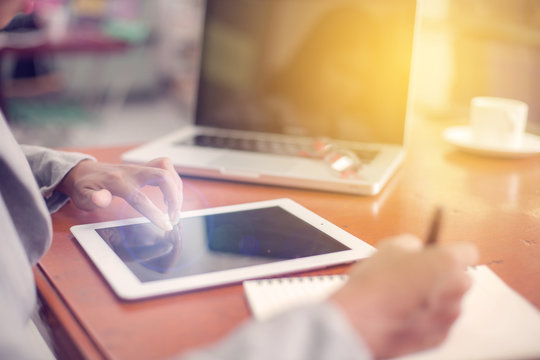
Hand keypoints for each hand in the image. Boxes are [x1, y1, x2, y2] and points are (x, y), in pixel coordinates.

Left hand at [57, 158, 182, 230]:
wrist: (85, 171)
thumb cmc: (85, 186)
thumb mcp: (82, 195)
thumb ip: (93, 198)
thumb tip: (102, 199)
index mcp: (117, 181)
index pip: (140, 198)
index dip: (155, 212)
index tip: (166, 225)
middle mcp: (132, 171)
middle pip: (162, 177)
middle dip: (174, 197)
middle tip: (174, 216)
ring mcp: (140, 167)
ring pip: (167, 171)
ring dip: (176, 190)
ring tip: (174, 209)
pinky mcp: (145, 167)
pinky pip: (166, 168)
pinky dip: (173, 182)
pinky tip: (171, 195)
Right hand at [331, 235, 477, 358]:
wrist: (360, 323)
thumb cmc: (374, 286)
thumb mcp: (388, 247)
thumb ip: (411, 244)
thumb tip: (414, 249)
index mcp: (447, 262)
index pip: (467, 251)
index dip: (449, 252)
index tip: (438, 254)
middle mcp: (455, 289)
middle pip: (460, 278)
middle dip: (443, 276)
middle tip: (416, 276)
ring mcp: (449, 316)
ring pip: (450, 301)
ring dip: (435, 298)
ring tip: (405, 298)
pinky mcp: (440, 337)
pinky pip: (439, 322)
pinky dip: (426, 318)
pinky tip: (404, 313)